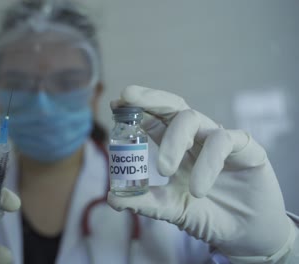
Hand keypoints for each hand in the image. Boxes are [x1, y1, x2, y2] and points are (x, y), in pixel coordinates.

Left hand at [107, 86, 295, 261]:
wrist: (244, 234)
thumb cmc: (206, 214)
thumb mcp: (171, 209)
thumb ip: (145, 202)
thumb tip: (111, 198)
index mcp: (176, 147)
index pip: (154, 119)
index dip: (136, 108)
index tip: (116, 102)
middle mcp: (196, 137)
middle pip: (173, 106)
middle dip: (149, 98)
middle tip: (129, 96)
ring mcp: (219, 139)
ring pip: (193, 118)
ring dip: (173, 141)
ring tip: (164, 171)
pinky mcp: (246, 148)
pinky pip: (223, 141)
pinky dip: (207, 163)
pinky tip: (198, 189)